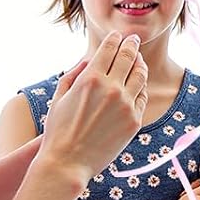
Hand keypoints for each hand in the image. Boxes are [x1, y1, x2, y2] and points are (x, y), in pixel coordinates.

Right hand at [36, 32, 147, 182]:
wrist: (67, 163)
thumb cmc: (58, 130)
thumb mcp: (58, 97)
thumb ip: (73, 74)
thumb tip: (89, 59)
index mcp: (90, 79)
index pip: (109, 48)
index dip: (115, 38)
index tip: (117, 35)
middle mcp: (111, 89)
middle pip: (129, 56)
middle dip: (131, 44)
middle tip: (133, 39)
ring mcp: (126, 105)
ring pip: (141, 75)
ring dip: (140, 63)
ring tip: (138, 59)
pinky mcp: (135, 120)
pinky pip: (142, 97)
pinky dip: (140, 87)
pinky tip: (137, 84)